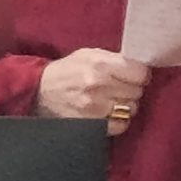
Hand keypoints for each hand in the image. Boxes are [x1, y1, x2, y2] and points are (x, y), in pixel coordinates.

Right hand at [35, 48, 152, 136]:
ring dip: (126, 105)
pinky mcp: (92, 124)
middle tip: (121, 87)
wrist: (39, 90)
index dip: (140, 74)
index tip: (135, 75)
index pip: (141, 73)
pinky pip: (120, 126)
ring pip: (131, 109)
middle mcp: (100, 85)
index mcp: (101, 64)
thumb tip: (139, 65)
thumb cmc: (67, 70)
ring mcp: (96, 107)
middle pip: (137, 91)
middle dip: (132, 89)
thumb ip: (114, 58)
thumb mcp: (89, 54)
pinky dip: (119, 121)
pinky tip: (110, 113)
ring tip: (114, 100)